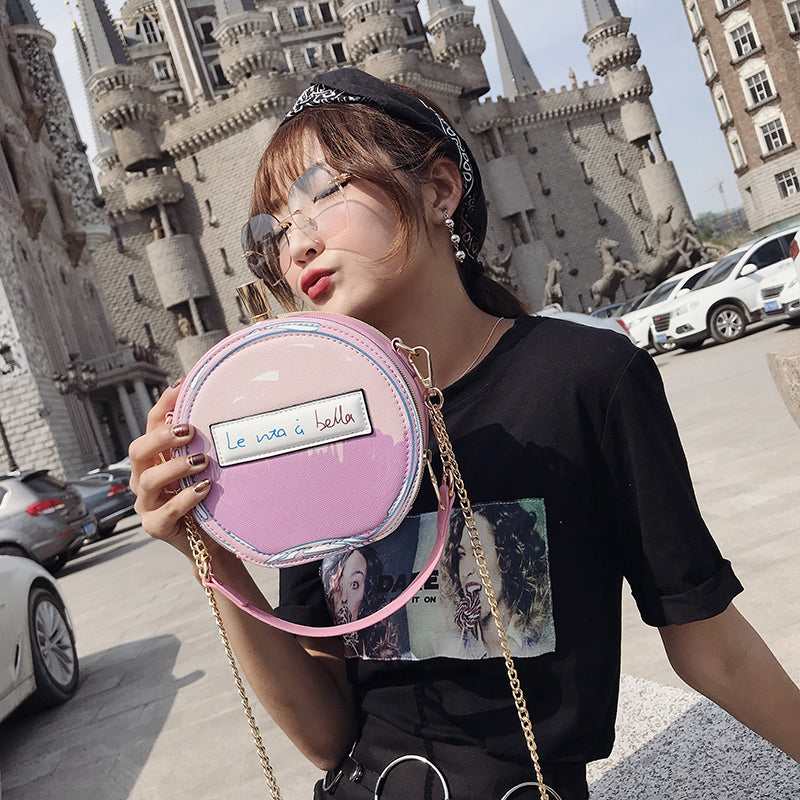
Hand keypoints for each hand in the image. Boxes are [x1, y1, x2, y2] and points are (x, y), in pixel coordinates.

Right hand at [128, 382, 223, 561]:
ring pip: (148, 480)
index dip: (162, 405)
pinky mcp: (154, 526)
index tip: (180, 386)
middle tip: (189, 431)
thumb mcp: (205, 465)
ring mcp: (146, 504)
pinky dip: (185, 498)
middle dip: (161, 437)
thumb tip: (219, 404)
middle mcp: (143, 478)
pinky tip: (204, 489)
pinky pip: (164, 512)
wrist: (212, 538)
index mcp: (154, 458)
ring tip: (202, 462)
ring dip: (175, 467)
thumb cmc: (209, 496)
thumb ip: (203, 442)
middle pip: (138, 450)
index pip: (151, 425)